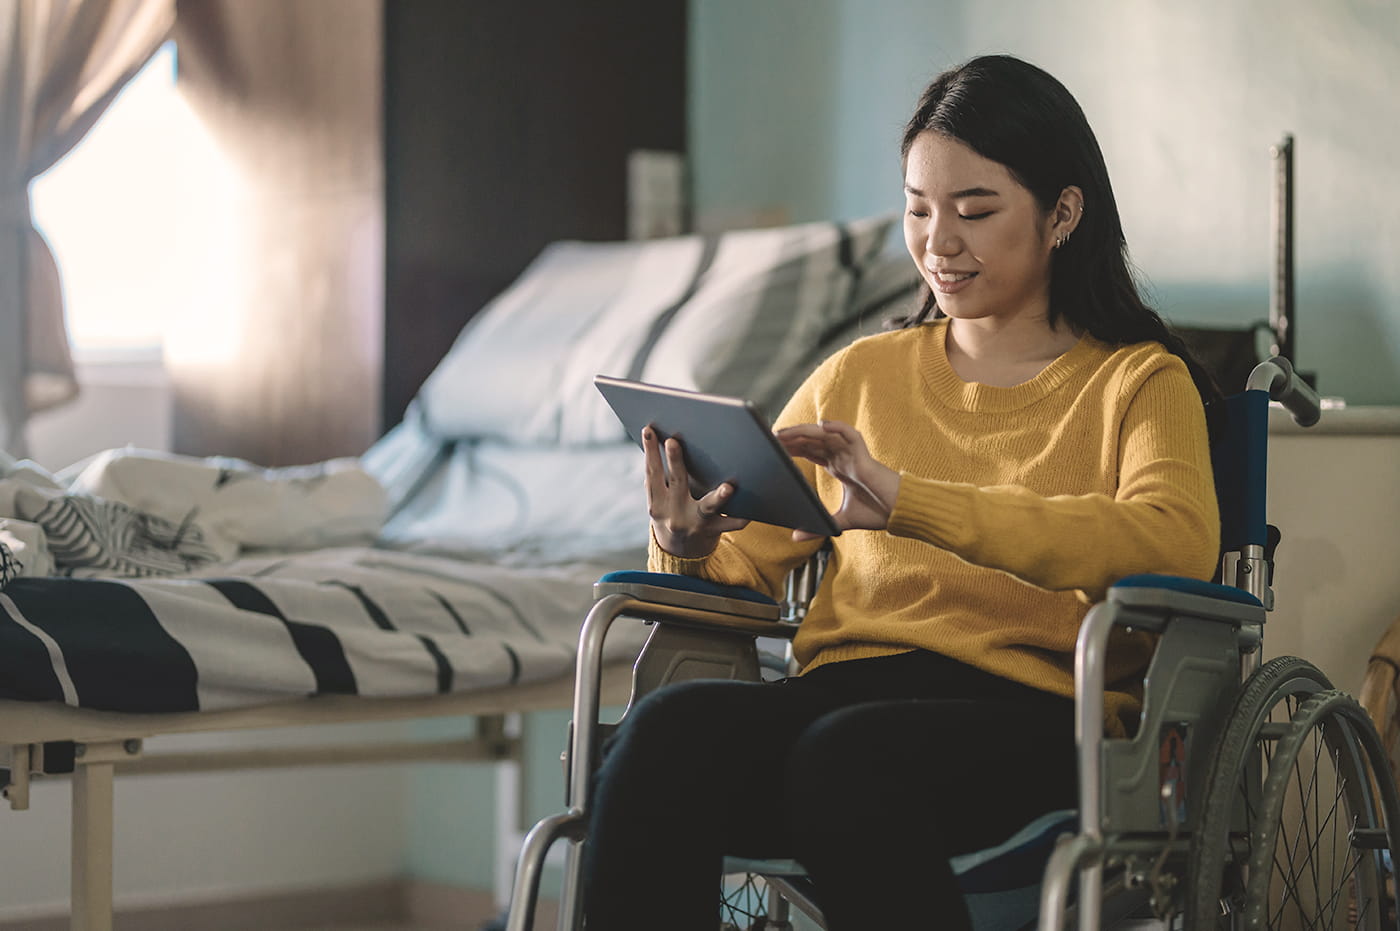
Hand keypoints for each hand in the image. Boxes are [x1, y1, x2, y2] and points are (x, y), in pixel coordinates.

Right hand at [643, 428, 749, 557]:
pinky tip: (753, 508)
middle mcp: (674, 514)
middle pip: (677, 483)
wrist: (679, 553)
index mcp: (657, 503)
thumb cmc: (672, 513)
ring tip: (728, 487)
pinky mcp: (713, 531)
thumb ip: (660, 479)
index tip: (648, 430)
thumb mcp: (660, 500)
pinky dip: (742, 516)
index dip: (649, 451)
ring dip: (718, 497)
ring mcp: (694, 523)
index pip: (652, 473)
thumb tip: (666, 441)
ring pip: (707, 507)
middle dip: (675, 462)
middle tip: (674, 441)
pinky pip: (730, 524)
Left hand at [777, 420, 900, 540]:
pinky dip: (837, 428)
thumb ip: (819, 527)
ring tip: (785, 431)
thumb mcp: (839, 521)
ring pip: (826, 435)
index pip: (811, 451)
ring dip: (805, 431)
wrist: (899, 513)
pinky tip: (822, 425)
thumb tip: (795, 537)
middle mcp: (844, 457)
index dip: (793, 448)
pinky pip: (850, 435)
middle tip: (771, 437)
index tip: (774, 448)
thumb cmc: (876, 513)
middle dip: (793, 438)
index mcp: (839, 467)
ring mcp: (853, 454)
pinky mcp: (864, 455)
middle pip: (814, 441)